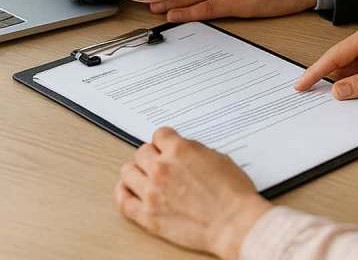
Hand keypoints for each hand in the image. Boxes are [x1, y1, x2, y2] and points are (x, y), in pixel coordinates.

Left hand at [115, 127, 270, 259]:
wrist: (233, 223)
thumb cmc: (232, 193)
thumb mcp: (217, 157)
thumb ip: (193, 151)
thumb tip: (182, 151)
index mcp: (179, 150)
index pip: (159, 135)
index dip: (164, 141)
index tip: (165, 146)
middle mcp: (162, 168)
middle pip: (142, 152)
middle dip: (151, 155)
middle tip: (158, 162)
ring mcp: (152, 193)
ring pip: (128, 172)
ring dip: (137, 171)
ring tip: (144, 176)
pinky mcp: (148, 216)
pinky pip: (123, 201)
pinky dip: (123, 193)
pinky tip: (129, 190)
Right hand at [295, 20, 357, 98]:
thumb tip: (337, 91)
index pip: (335, 55)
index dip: (315, 71)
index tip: (300, 85)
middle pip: (339, 61)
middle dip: (325, 78)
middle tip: (305, 95)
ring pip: (349, 68)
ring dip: (340, 83)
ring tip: (322, 98)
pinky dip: (353, 84)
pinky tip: (348, 95)